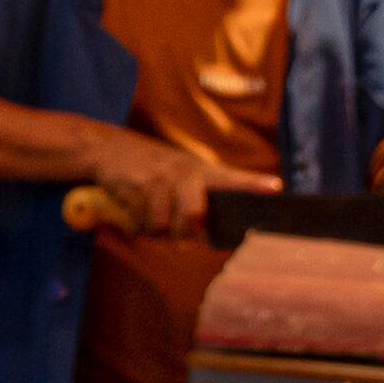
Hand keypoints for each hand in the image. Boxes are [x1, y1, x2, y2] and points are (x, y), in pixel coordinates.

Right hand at [84, 126, 273, 238]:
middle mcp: (184, 173)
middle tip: (175, 233)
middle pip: (192, 215)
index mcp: (201, 171)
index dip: (252, 184)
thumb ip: (200, 196)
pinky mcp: (134, 187)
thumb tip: (208, 233)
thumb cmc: (153, 166)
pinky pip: (141, 223)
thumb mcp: (181, 171)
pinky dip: (137, 228)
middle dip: (181, 232)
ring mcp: (158, 179)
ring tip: (149, 220)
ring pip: (162, 225)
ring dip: (154, 231)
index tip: (275, 187)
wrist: (109, 149)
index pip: (232, 178)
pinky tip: (135, 215)